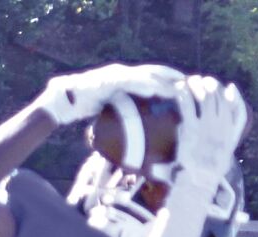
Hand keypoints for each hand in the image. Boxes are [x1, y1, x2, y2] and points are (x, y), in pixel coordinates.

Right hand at [37, 63, 184, 126]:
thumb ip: (124, 121)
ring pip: (145, 74)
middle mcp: (124, 74)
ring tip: (180, 86)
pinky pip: (128, 81)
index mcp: (127, 81)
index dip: (171, 81)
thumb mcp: (111, 115)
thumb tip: (136, 143)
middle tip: (193, 85)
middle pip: (155, 72)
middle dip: (174, 77)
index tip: (189, 89)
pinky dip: (143, 84)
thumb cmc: (87, 109)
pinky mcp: (107, 80)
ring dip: (164, 79)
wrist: (64, 102)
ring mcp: (116, 75)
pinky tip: (155, 89)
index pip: (154, 78)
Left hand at [172, 74, 248, 188]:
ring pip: (205, 98)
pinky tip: (180, 90)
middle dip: (211, 86)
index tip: (227, 87)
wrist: (199, 180)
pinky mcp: (191, 129)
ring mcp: (207, 127)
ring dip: (197, 86)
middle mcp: (221, 127)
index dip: (233, 96)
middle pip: (219, 98)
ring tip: (191, 81)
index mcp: (231, 133)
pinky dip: (183, 94)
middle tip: (202, 81)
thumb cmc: (210, 167)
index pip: (236, 107)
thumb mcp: (225, 151)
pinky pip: (188, 105)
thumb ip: (227, 131)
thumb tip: (227, 103)